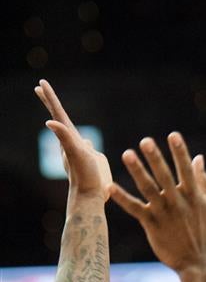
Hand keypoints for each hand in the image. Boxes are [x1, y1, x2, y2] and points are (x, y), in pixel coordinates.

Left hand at [35, 80, 111, 200]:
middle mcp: (69, 143)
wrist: (89, 198)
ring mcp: (77, 152)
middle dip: (50, 103)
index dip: (50, 97)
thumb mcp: (76, 154)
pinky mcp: (85, 161)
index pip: (57, 113)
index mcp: (68, 138)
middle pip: (58, 118)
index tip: (41, 82)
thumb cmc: (85, 176)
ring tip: (58, 111)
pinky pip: (82, 145)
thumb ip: (64, 137)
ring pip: (68, 131)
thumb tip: (49, 123)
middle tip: (40, 88)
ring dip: (63, 120)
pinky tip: (84, 142)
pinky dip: (79, 139)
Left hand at [109, 133, 205, 272]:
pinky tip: (109, 186)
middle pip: (165, 176)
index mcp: (194, 196)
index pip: (186, 170)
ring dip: (137, 171)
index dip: (180, 152)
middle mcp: (178, 202)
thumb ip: (204, 181)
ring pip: (148, 188)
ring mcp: (164, 213)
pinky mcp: (151, 225)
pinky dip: (122, 198)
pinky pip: (134, 208)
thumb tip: (198, 158)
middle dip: (156, 158)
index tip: (173, 135)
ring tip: (126, 153)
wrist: (198, 262)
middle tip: (145, 141)